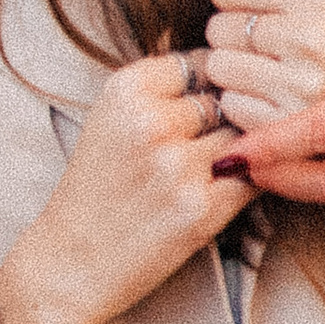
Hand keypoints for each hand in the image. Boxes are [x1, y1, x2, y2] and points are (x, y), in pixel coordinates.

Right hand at [0, 53, 249, 323]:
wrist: (71, 262)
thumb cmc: (95, 189)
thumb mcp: (111, 118)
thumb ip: (159, 87)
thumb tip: (222, 61)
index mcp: (126, 90)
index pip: (202, 61)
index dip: (214, 83)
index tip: (213, 101)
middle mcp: (151, 121)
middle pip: (226, 99)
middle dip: (229, 119)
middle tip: (222, 138)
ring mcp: (178, 167)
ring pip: (245, 136)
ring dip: (245, 149)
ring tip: (231, 162)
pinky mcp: (200, 210)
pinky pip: (253, 178)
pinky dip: (253, 179)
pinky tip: (240, 184)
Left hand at [187, 0, 324, 133]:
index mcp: (322, 0)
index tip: (274, 8)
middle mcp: (315, 48)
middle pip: (217, 34)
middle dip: (242, 41)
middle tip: (289, 50)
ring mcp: (311, 102)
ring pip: (223, 84)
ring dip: (245, 85)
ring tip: (291, 82)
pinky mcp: (307, 147)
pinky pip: (242, 127)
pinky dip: (258, 127)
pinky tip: (295, 115)